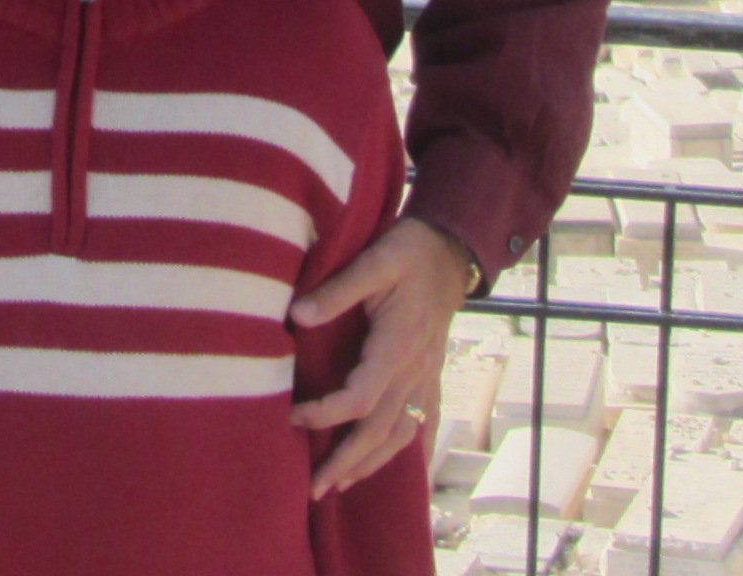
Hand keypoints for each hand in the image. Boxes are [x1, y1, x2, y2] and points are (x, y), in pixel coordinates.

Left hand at [289, 215, 473, 499]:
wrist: (450, 252)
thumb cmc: (408, 253)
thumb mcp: (373, 261)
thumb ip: (336, 290)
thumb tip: (297, 316)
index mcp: (398, 345)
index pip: (361, 397)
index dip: (327, 414)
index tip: (293, 417)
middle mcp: (416, 371)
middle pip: (381, 430)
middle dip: (347, 462)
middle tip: (314, 489)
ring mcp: (427, 378)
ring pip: (403, 434)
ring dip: (372, 463)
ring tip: (341, 485)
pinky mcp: (431, 377)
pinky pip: (424, 424)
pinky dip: (412, 454)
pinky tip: (402, 473)